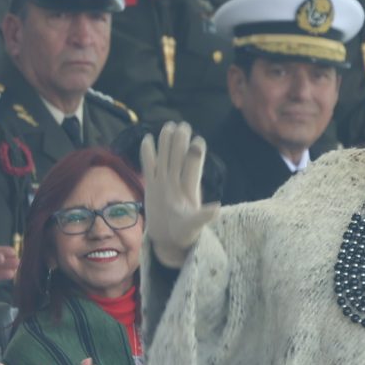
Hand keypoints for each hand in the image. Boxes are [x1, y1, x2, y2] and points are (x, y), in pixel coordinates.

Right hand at [140, 121, 216, 267]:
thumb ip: (203, 217)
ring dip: (166, 143)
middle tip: (183, 125)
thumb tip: (217, 208)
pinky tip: (147, 139)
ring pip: (165, 158)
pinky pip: (149, 166)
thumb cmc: (185, 234)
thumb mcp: (194, 227)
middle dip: (181, 142)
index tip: (198, 141)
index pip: (193, 168)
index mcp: (189, 190)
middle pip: (179, 158)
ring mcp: (164, 182)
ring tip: (168, 126)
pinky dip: (147, 154)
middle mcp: (177, 183)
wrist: (170, 239)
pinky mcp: (152, 186)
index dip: (195, 155)